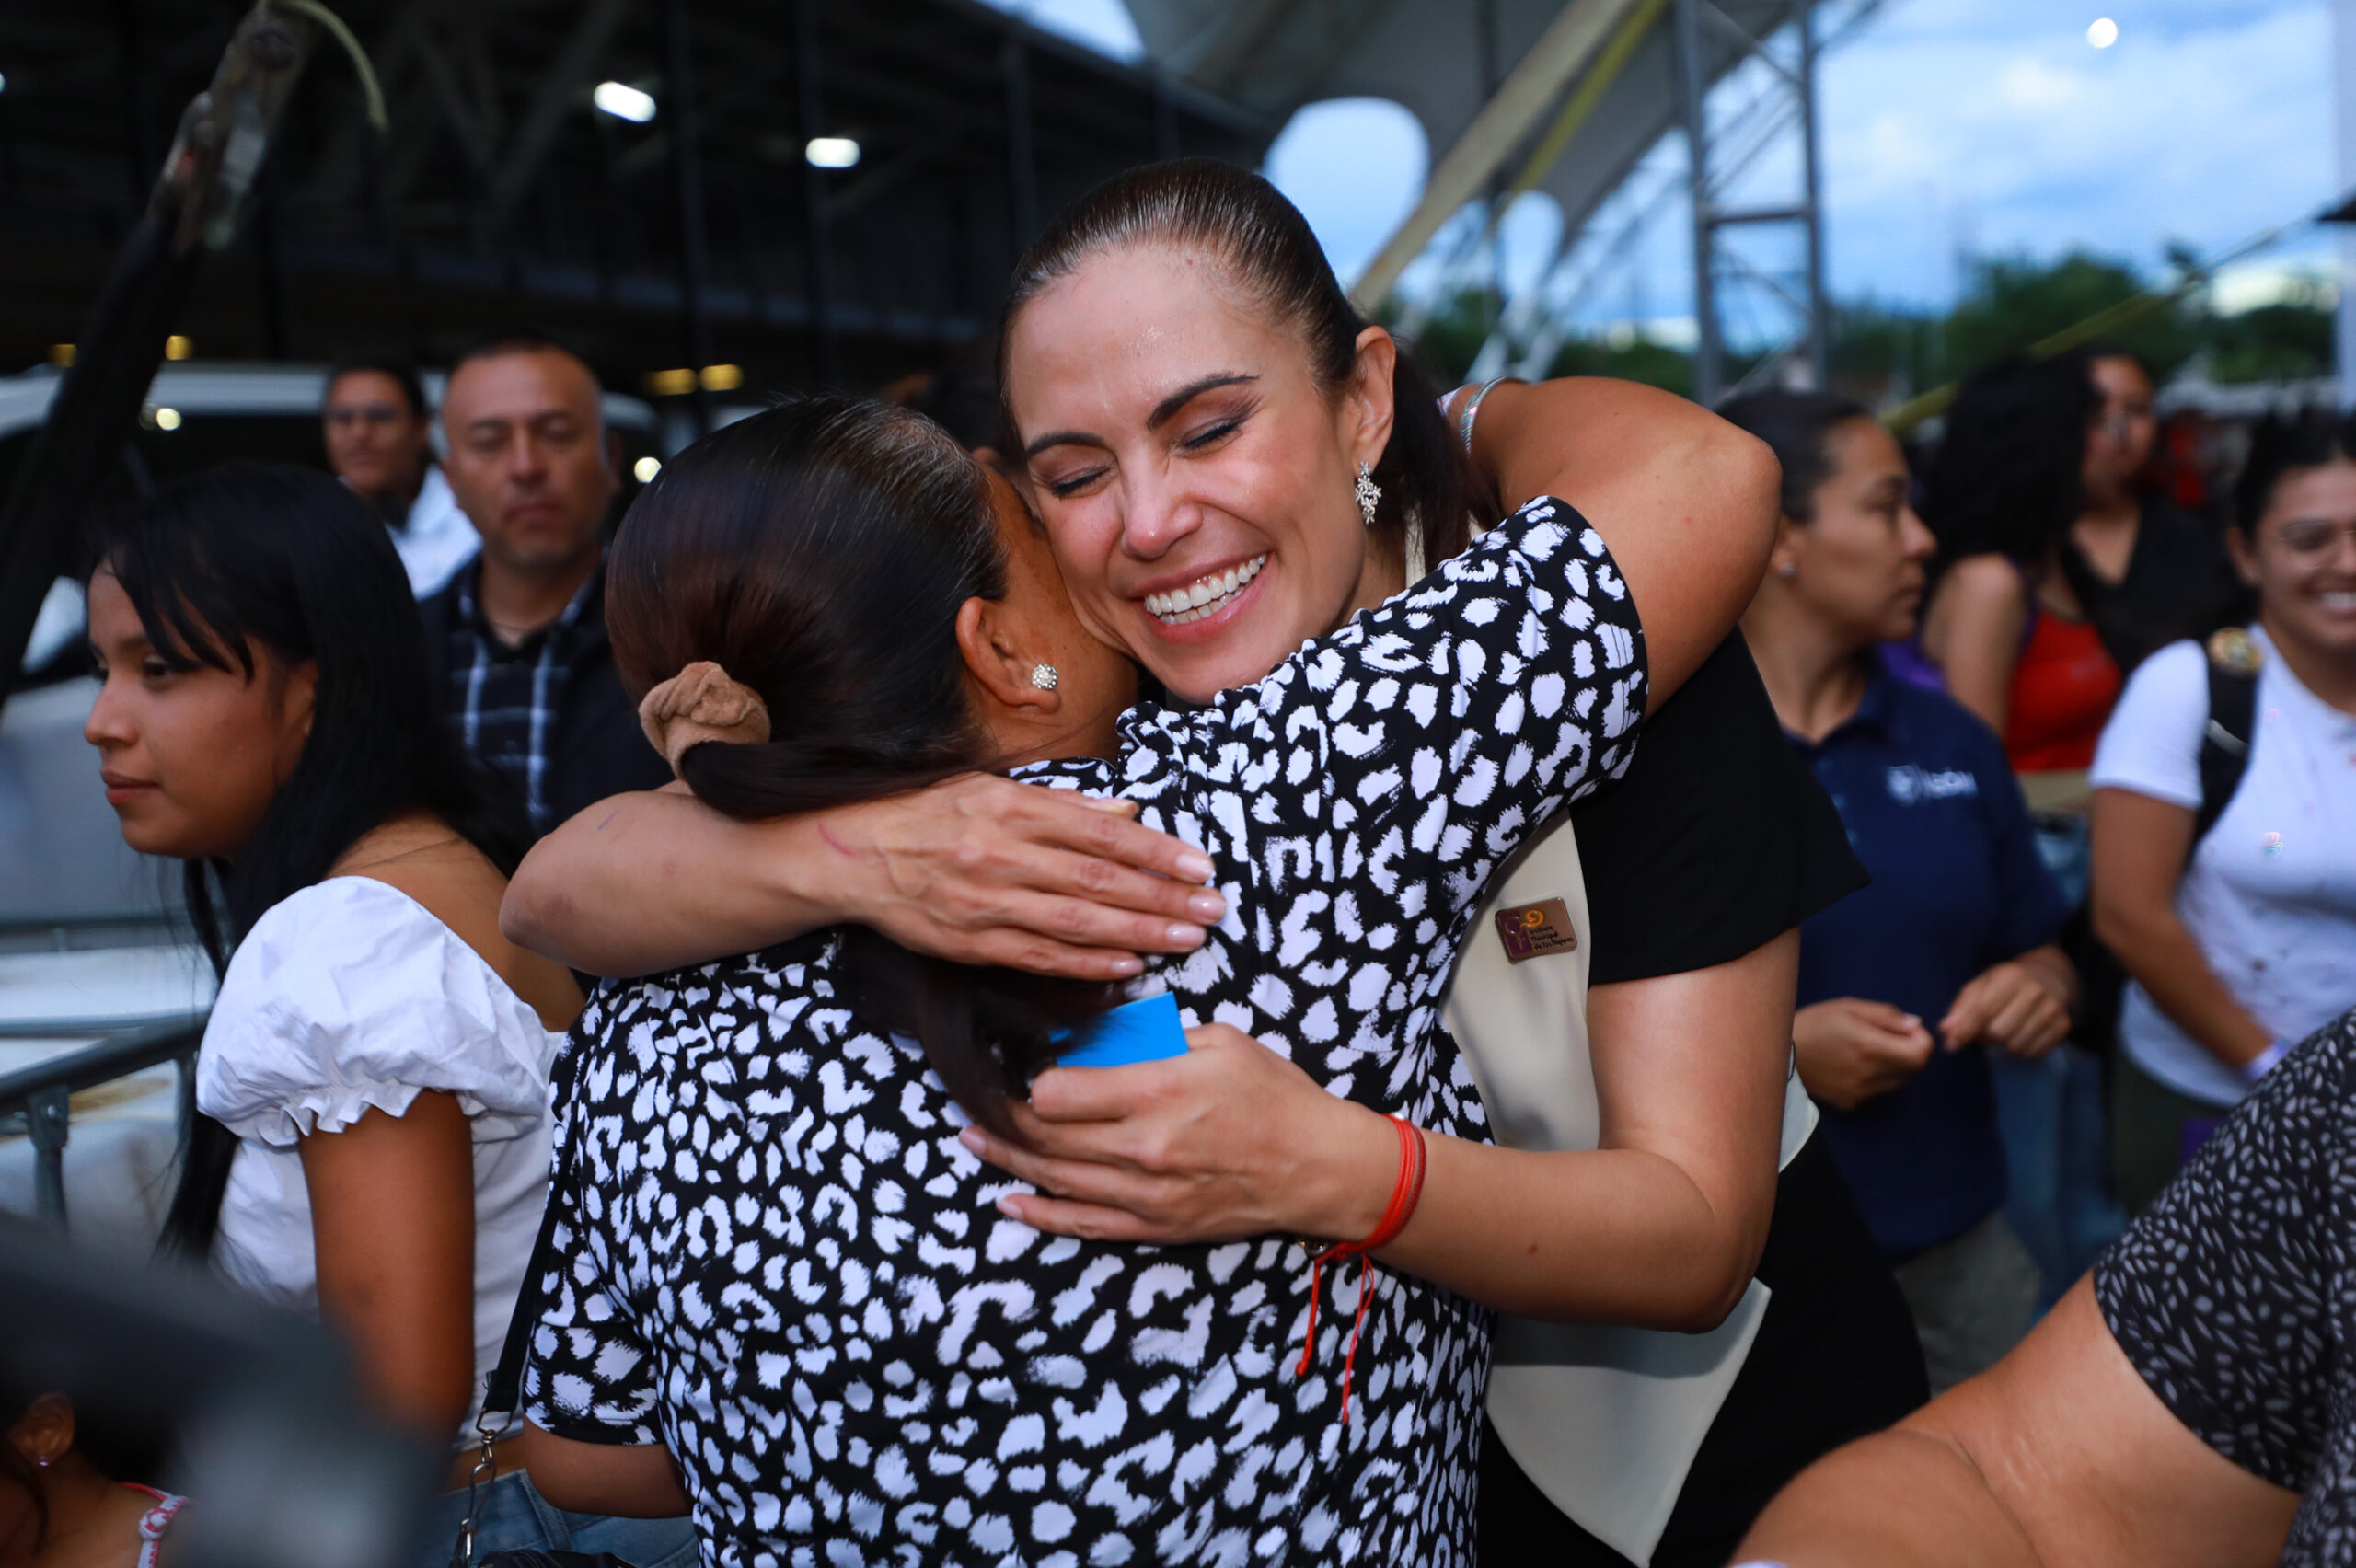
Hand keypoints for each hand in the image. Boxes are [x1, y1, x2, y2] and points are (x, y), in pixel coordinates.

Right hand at [828, 774, 1225, 980]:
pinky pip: (1041, 957)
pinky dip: (1089, 965)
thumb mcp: (991, 787)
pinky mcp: (971, 942)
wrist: (852, 855)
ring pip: (1077, 922)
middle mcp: (1002, 853)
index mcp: (1012, 807)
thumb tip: (1127, 809)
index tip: (1201, 866)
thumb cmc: (928, 814)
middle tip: (1213, 910)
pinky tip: (1130, 966)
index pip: (1101, 832)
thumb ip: (1063, 802)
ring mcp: (986, 902)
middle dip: (1163, 897)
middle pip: (1099, 880)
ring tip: (1187, 938)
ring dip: (1139, 933)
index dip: (1156, 852)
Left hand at [957, 1024, 1397, 1244]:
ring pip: (1054, 1179)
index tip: (1023, 1062)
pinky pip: (1083, 1224)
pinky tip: (1010, 1201)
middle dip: (1003, 1116)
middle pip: (1045, 1136)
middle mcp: (1142, 1147)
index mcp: (1157, 1091)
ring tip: (972, 1138)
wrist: (1319, 1167)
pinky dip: (1041, 1213)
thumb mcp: (1219, 1041)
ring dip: (1007, 1159)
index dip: (1031, 1078)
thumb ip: (1154, 1037)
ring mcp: (1145, 1194)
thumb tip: (1098, 1035)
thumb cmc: (1274, 1095)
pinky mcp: (1154, 1226)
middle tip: (974, 1097)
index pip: (1058, 1091)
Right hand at [1793, 999, 1934, 1110]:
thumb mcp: (1849, 1007)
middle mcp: (1869, 1073)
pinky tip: (1854, 1066)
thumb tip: (1915, 1025)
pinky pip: (1878, 1091)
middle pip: (1913, 1069)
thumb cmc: (1814, 1023)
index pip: (1921, 1054)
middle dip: (1909, 1051)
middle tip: (1887, 1037)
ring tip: (1869, 1051)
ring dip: (1895, 1066)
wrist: (1778, 1054)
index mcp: (1870, 1046)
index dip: (1921, 1040)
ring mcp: (1860, 1092)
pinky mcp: (1851, 1102)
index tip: (1907, 1030)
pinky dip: (1877, 1078)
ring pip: (1898, 1082)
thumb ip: (1886, 1016)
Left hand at [1940, 959, 2070, 1059]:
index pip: (1983, 1011)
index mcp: (2010, 977)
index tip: (1951, 1045)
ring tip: (2001, 1032)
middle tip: (1983, 1032)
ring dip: (2002, 1046)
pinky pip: (2034, 1052)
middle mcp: (2035, 991)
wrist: (2046, 977)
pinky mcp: (2063, 1025)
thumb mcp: (1979, 986)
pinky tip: (2019, 1036)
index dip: (1964, 1031)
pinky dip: (2021, 1050)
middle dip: (1984, 1038)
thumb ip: (1961, 1008)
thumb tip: (1946, 1030)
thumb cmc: (2003, 984)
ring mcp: (2052, 1009)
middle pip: (1999, 1032)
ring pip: (2016, 1045)